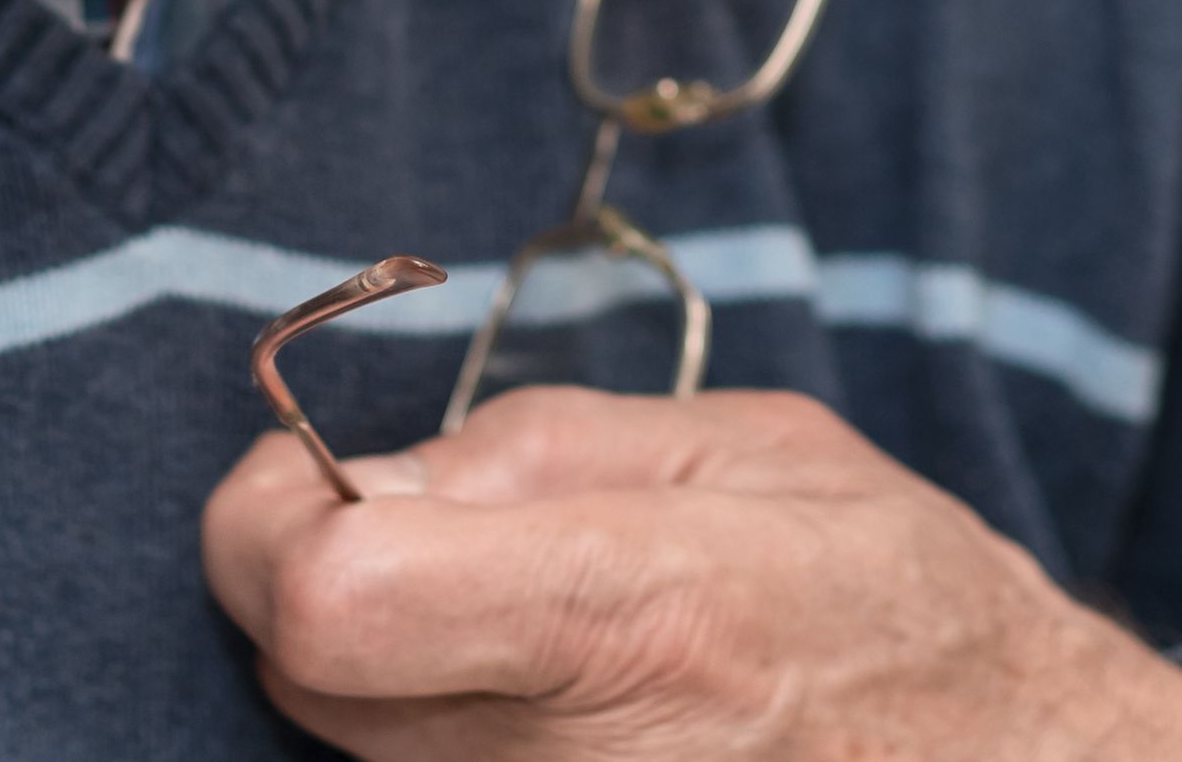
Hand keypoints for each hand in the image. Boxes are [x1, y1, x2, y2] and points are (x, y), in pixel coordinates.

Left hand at [201, 386, 1181, 761]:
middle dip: (325, 591)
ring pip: (355, 757)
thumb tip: (359, 478)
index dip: (273, 520)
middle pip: (302, 683)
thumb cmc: (908, 616)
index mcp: (636, 615)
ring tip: (531, 643)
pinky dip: (449, 753)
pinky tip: (552, 720)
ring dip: (390, 685)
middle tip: (440, 549)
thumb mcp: (755, 452)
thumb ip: (538, 451)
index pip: (328, 600)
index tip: (308, 480)